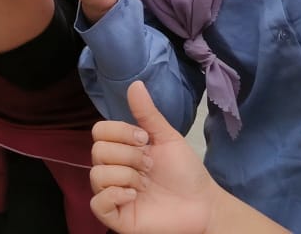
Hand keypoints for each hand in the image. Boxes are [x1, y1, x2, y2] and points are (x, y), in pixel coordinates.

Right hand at [90, 82, 284, 233]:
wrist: (203, 204)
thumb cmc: (186, 172)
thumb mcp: (167, 138)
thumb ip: (147, 114)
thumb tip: (135, 84)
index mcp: (123, 149)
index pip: (99, 132)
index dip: (120, 132)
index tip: (145, 140)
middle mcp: (114, 170)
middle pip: (98, 151)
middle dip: (129, 156)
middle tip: (149, 166)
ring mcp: (113, 194)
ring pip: (97, 175)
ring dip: (127, 176)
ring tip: (146, 183)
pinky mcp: (115, 217)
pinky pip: (97, 203)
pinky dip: (115, 195)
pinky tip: (135, 195)